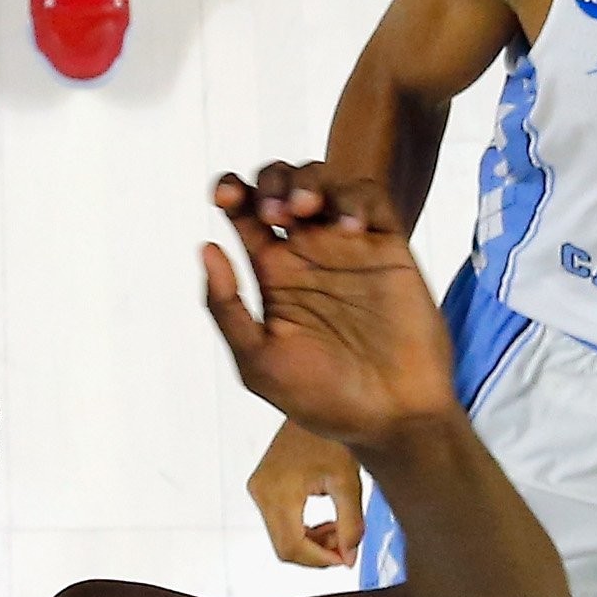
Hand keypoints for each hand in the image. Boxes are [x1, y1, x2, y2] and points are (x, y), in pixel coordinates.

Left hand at [200, 164, 455, 454]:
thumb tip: (206, 247)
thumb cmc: (320, 397)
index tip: (223, 196)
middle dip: (271, 180)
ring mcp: (350, 247)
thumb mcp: (258, 360)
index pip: (245, 214)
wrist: (388, 416)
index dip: (230, 191)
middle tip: (272, 213)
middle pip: (283, 185)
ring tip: (303, 211)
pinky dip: (356, 200)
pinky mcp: (390, 248)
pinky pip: (372, 201)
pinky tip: (348, 228)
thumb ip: (227, 307)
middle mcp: (309, 253)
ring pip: (327, 182)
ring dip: (310, 181)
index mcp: (272, 273)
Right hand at [245, 418, 365, 569]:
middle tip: (345, 544)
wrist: (317, 402)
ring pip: (281, 538)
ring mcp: (258, 489)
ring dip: (311, 542)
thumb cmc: (332, 435)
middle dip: (317, 553)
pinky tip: (324, 519)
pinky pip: (279, 523)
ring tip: (339, 527)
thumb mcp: (349, 482)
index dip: (319, 561)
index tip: (345, 559)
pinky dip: (303, 529)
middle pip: (284, 547)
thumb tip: (348, 557)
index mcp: (279, 492)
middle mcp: (261, 493)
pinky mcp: (262, 486)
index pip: (292, 547)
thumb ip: (351, 525)